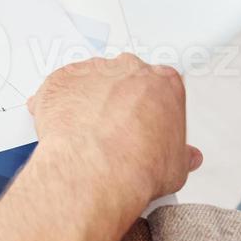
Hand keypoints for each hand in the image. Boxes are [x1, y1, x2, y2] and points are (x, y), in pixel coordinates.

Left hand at [27, 54, 202, 206]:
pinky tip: (59, 127)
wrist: (96, 170)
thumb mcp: (176, 166)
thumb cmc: (136, 165)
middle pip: (123, 79)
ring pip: (88, 82)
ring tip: (84, 135)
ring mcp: (93, 72)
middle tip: (113, 132)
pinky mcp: (61, 80)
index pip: (159, 87)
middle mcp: (129, 69)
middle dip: (118, 102)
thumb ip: (181, 154)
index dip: (149, 108)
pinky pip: (56, 89)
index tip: (143, 123)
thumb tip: (185, 158)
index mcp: (164, 83)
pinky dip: (55, 106)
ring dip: (86, 103)